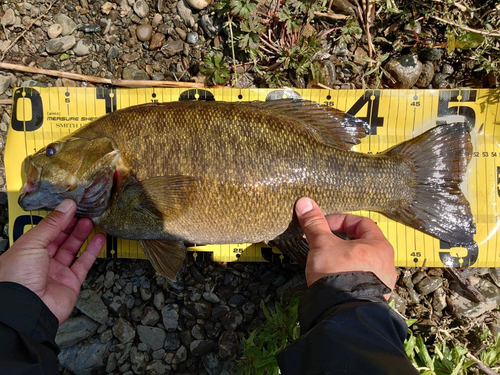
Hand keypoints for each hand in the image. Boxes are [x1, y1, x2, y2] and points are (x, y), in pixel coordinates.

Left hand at [0, 199, 104, 323]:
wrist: (28, 309)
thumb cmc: (19, 279)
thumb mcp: (32, 243)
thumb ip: (52, 224)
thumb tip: (66, 207)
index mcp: (25, 251)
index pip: (45, 231)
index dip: (58, 219)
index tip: (71, 207)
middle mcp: (40, 262)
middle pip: (59, 239)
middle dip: (71, 225)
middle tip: (84, 212)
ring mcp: (56, 273)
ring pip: (72, 249)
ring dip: (82, 235)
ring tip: (92, 222)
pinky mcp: (71, 282)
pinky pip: (84, 263)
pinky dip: (93, 250)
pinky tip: (99, 239)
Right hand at [295, 197, 396, 298]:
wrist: (343, 313)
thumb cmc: (337, 273)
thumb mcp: (322, 244)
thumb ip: (314, 223)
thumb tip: (304, 201)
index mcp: (379, 246)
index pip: (361, 222)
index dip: (339, 221)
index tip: (322, 226)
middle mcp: (386, 263)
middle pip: (362, 243)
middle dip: (340, 240)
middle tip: (323, 243)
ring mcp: (382, 282)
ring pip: (362, 262)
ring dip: (344, 258)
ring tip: (326, 262)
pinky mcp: (374, 297)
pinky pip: (361, 279)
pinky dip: (348, 274)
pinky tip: (334, 280)